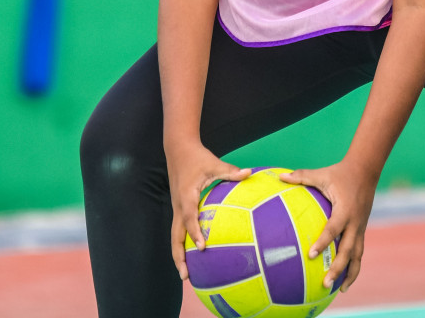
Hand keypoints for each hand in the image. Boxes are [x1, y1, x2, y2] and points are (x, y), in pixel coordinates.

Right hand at [166, 140, 250, 281]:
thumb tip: (249, 173)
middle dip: (179, 256)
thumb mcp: (214, 163)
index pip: (189, 218)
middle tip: (186, 275)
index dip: (195, 232)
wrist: (178, 148)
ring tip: (185, 273)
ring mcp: (176, 208)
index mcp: (187, 196)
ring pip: (174, 235)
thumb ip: (230, 172)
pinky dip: (181, 243)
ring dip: (178, 254)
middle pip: (175, 236)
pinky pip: (178, 229)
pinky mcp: (178, 207)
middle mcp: (178, 205)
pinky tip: (190, 254)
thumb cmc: (197, 157)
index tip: (202, 247)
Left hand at [280, 160, 377, 292]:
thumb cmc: (340, 173)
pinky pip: (359, 251)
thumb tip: (280, 177)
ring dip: (350, 273)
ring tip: (341, 290)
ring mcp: (360, 228)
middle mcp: (355, 222)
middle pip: (348, 250)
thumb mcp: (322, 174)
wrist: (366, 170)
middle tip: (325, 283)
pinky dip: (354, 266)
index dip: (323, 242)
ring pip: (357, 255)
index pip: (333, 229)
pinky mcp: (362, 230)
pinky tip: (346, 279)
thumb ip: (302, 176)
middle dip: (338, 268)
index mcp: (345, 210)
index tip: (311, 255)